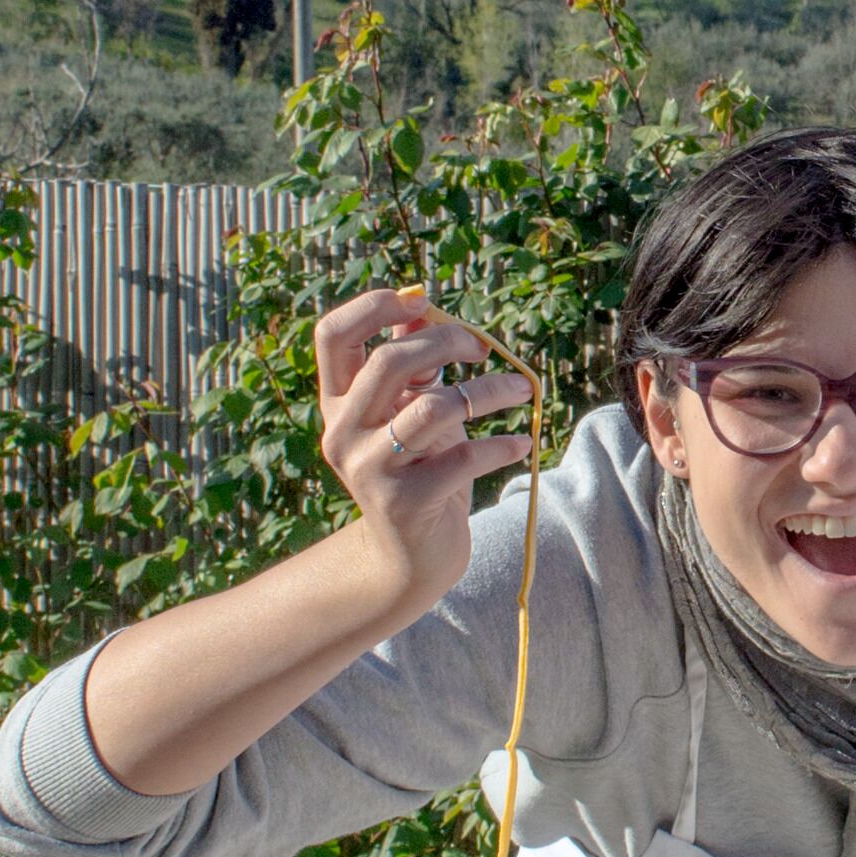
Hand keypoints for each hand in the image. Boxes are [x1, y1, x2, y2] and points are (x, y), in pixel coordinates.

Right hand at [314, 283, 536, 610]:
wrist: (411, 555)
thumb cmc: (418, 469)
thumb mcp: (408, 412)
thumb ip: (411, 366)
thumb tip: (420, 306)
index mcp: (336, 402)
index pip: (331, 334)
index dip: (373, 306)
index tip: (421, 301)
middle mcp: (342, 432)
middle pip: (388, 363)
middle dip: (445, 342)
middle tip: (484, 348)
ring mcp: (370, 469)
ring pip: (433, 408)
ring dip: (488, 392)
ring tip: (524, 390)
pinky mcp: (406, 503)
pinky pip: (463, 459)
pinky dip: (500, 445)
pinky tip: (523, 443)